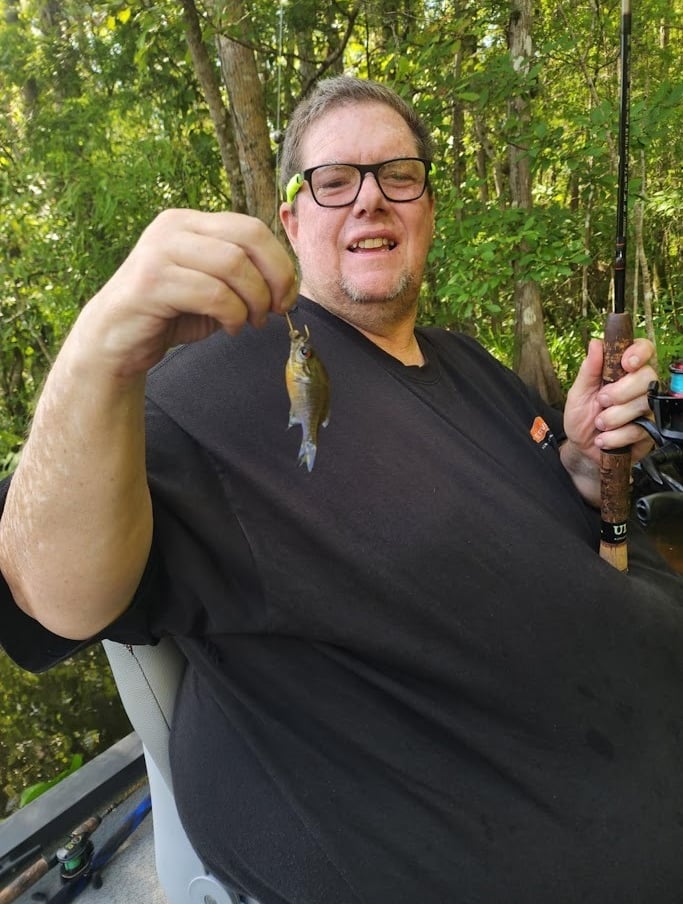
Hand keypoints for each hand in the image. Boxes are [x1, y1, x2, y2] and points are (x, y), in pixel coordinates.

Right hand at [78, 209, 297, 379]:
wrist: (116, 340)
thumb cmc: (170, 314)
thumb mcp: (213, 288)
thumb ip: (243, 277)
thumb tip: (287, 286)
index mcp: (191, 223)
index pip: (252, 228)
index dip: (280, 263)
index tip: (286, 297)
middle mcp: (174, 227)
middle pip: (248, 238)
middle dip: (274, 277)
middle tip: (276, 309)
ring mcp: (160, 251)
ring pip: (233, 265)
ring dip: (253, 301)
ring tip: (249, 322)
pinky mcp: (152, 282)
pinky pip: (213, 294)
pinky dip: (232, 315)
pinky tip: (229, 328)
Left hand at [560, 338, 655, 503]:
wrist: (581, 449)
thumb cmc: (581, 418)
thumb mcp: (577, 393)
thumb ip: (589, 370)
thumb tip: (596, 343)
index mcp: (622, 372)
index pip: (644, 350)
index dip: (639, 352)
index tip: (626, 363)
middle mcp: (639, 387)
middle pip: (648, 376)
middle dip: (621, 391)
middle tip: (601, 401)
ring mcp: (647, 409)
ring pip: (643, 404)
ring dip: (614, 417)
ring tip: (599, 424)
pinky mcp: (648, 432)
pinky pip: (638, 430)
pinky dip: (615, 436)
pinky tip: (603, 439)